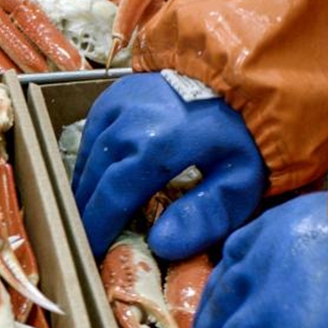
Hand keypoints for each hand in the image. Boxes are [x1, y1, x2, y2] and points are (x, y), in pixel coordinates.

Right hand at [72, 72, 266, 260]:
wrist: (238, 75)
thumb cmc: (242, 134)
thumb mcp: (240, 180)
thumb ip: (204, 216)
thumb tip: (160, 246)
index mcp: (156, 146)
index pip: (111, 198)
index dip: (97, 229)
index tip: (91, 253)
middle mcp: (125, 125)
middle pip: (91, 182)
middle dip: (88, 215)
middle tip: (90, 241)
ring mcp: (113, 107)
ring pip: (85, 161)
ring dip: (85, 192)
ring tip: (90, 216)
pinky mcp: (110, 98)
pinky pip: (88, 141)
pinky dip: (89, 166)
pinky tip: (96, 184)